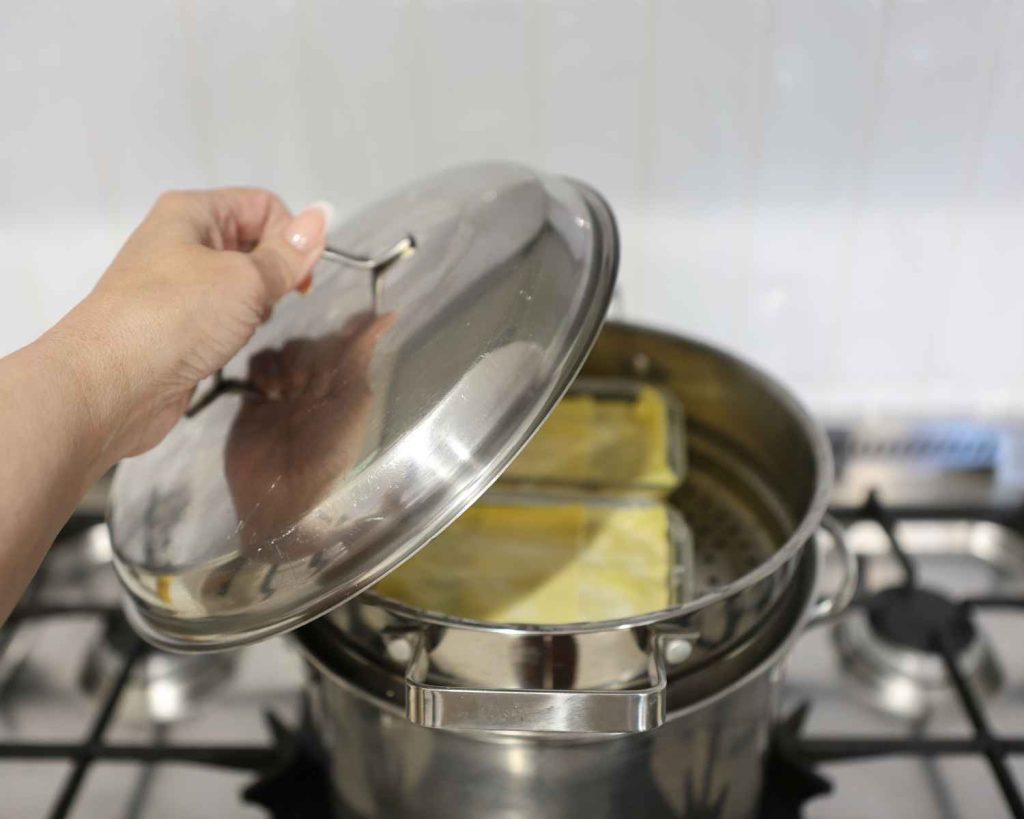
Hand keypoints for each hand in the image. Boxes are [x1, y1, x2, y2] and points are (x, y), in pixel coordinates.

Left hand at [49, 189, 329, 465]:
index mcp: (192, 213)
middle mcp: (181, 243)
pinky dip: (236, 329)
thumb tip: (321, 217)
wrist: (111, 384)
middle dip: (274, 274)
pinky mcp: (176, 326)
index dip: (290, 237)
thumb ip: (288, 254)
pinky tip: (228, 345)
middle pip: (253, 244)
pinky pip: (223, 316)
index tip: (299, 275)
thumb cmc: (169, 319)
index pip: (263, 205)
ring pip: (241, 284)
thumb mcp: (245, 279)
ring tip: (242, 325)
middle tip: (271, 300)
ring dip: (256, 306)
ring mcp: (177, 287)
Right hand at [224, 312, 396, 552]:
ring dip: (283, 361)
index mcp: (345, 392)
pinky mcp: (254, 404)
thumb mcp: (354, 406)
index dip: (346, 332)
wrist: (282, 501)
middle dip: (308, 354)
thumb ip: (362, 360)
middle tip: (302, 381)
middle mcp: (317, 391)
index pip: (346, 347)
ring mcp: (285, 396)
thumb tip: (389, 314)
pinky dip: (259, 369)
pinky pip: (255, 367)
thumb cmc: (327, 455)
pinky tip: (263, 391)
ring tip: (281, 390)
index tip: (344, 325)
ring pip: (283, 352)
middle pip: (312, 346)